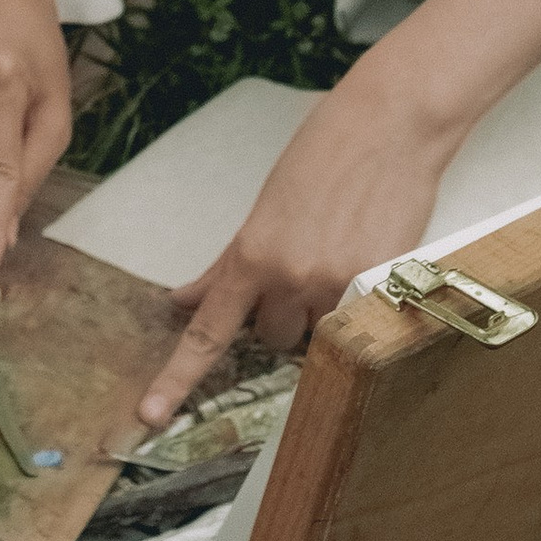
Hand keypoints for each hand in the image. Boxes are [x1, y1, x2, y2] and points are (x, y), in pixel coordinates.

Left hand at [125, 68, 455, 438]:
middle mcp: (293, 278)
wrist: (390, 126)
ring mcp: (340, 287)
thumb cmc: (325, 154)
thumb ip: (229, 263)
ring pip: (317, 335)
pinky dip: (359, 303)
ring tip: (339, 256)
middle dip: (281, 315)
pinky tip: (367, 258)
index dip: (177, 378)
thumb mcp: (265, 206)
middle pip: (273, 339)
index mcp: (254, 254)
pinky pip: (358, 323)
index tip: (150, 414)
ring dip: (321, 311)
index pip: (209, 331)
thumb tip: (185, 298)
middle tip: (302, 266)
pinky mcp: (383, 288)